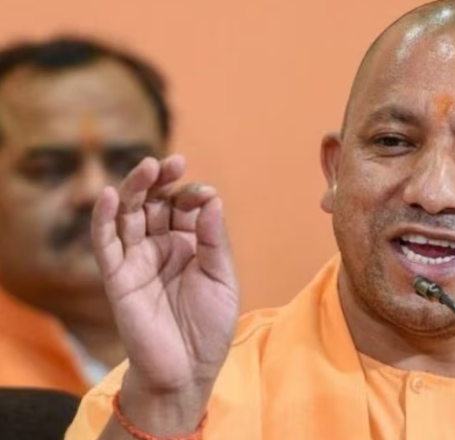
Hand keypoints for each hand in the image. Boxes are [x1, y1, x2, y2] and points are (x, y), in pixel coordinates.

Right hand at [92, 154, 238, 396]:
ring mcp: (138, 260)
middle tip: (173, 162)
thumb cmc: (210, 326)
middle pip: (155, 203)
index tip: (205, 195)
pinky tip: (111, 195)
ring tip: (147, 167)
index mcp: (190, 245)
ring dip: (135, 189)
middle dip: (162, 181)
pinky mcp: (118, 278)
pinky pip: (106, 244)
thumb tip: (211, 197)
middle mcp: (161, 247)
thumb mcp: (222, 278)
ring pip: (129, 215)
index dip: (192, 195)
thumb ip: (214, 239)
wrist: (188, 370)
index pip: (185, 207)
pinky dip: (105, 219)